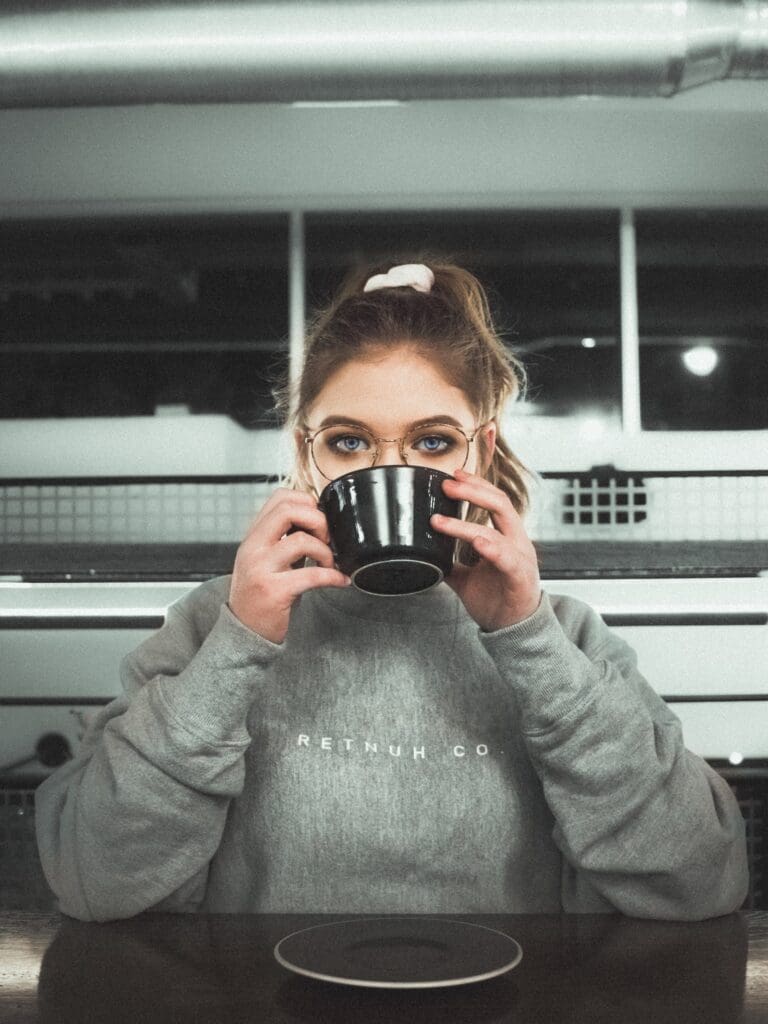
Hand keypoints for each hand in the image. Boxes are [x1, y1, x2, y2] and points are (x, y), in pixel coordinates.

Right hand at [228, 488, 349, 643]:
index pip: (279, 498)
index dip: (307, 502)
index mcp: (253, 536)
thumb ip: (283, 538)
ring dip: (325, 551)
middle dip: (318, 520)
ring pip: (301, 541)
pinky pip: (312, 575)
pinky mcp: (274, 591)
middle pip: (288, 510)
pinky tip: (340, 580)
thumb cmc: (260, 594)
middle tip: (328, 539)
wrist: (244, 631)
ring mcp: (261, 569)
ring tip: (330, 563)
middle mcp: (253, 548)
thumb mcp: (264, 559)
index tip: (319, 521)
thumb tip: (319, 520)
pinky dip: (333, 576)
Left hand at [431, 468, 540, 631]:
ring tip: (439, 521)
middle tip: (446, 484)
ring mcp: (520, 558)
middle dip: (473, 491)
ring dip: (465, 525)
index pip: (495, 500)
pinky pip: (507, 559)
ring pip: (496, 531)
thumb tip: (424, 555)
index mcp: (506, 536)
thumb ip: (450, 563)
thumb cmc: (497, 599)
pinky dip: (491, 549)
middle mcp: (516, 541)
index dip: (476, 485)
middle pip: (500, 504)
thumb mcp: (467, 577)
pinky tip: (477, 542)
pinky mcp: (519, 578)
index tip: (454, 474)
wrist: (515, 629)